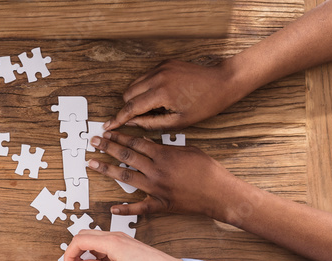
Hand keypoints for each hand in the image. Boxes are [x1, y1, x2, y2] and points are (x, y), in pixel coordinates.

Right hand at [62, 230, 186, 260]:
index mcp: (110, 242)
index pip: (80, 240)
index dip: (69, 254)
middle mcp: (114, 236)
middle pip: (84, 237)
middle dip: (76, 252)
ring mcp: (120, 239)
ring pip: (94, 242)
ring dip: (88, 256)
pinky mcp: (124, 244)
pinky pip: (105, 247)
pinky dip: (98, 257)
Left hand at [87, 130, 257, 221]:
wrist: (219, 193)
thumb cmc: (208, 170)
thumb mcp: (189, 150)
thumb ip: (167, 148)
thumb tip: (152, 144)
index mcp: (164, 155)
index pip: (136, 143)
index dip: (119, 136)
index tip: (107, 132)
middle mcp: (156, 171)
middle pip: (126, 156)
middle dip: (108, 148)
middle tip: (93, 142)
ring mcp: (156, 189)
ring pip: (126, 177)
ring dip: (107, 170)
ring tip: (93, 163)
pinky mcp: (160, 205)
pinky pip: (139, 207)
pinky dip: (125, 208)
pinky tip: (113, 207)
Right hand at [104, 59, 246, 130]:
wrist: (223, 82)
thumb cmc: (206, 104)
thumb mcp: (179, 121)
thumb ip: (151, 123)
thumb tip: (132, 122)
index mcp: (162, 93)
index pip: (131, 107)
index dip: (118, 119)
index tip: (108, 126)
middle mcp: (158, 77)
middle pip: (128, 94)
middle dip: (129, 107)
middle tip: (142, 117)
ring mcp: (161, 67)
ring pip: (134, 84)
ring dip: (137, 97)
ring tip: (154, 107)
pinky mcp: (165, 63)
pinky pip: (145, 77)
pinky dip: (146, 88)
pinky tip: (160, 96)